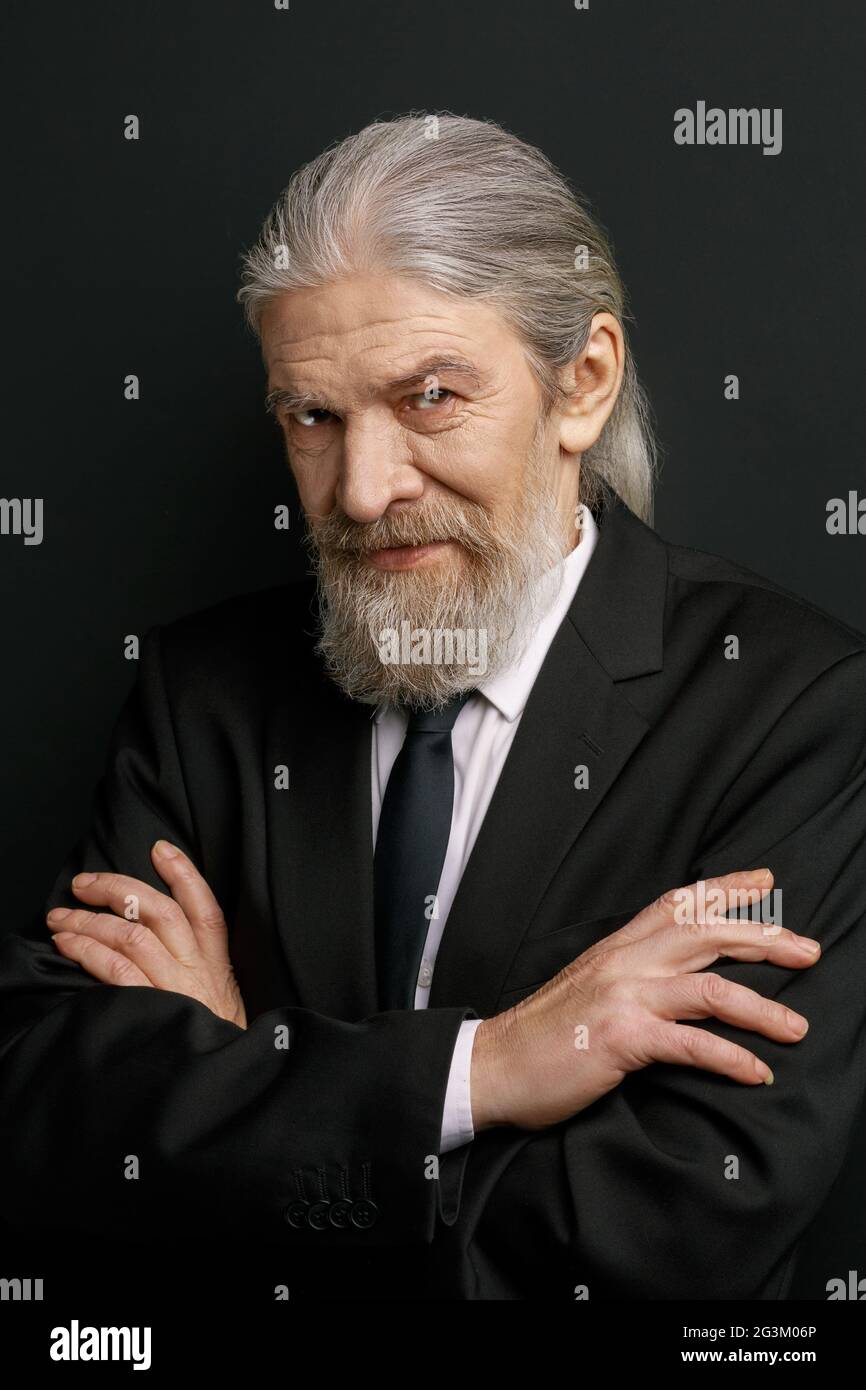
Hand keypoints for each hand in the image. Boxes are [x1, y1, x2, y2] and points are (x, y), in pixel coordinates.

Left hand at [45, 840, 246, 1028]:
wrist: (225, 1087)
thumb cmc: (216, 1046)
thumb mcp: (223, 1004)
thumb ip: (199, 972)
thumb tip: (155, 943)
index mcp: (216, 965)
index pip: (205, 906)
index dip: (183, 873)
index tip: (159, 848)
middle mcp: (196, 970)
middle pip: (157, 910)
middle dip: (116, 888)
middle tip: (83, 883)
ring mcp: (174, 988)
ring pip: (130, 934)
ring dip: (89, 919)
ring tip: (61, 916)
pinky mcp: (152, 1008)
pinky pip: (116, 968)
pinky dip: (89, 950)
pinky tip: (68, 943)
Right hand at [470, 868, 819, 1132]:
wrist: (494, 1063)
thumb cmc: (544, 1032)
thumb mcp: (590, 985)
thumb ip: (631, 971)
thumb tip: (674, 974)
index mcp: (618, 946)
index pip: (679, 903)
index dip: (726, 887)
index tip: (766, 879)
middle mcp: (625, 962)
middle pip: (707, 933)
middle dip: (765, 937)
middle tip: (809, 950)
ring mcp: (623, 997)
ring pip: (711, 989)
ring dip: (764, 1007)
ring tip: (798, 1027)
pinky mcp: (620, 1038)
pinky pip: (690, 1043)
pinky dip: (731, 1058)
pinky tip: (757, 1071)